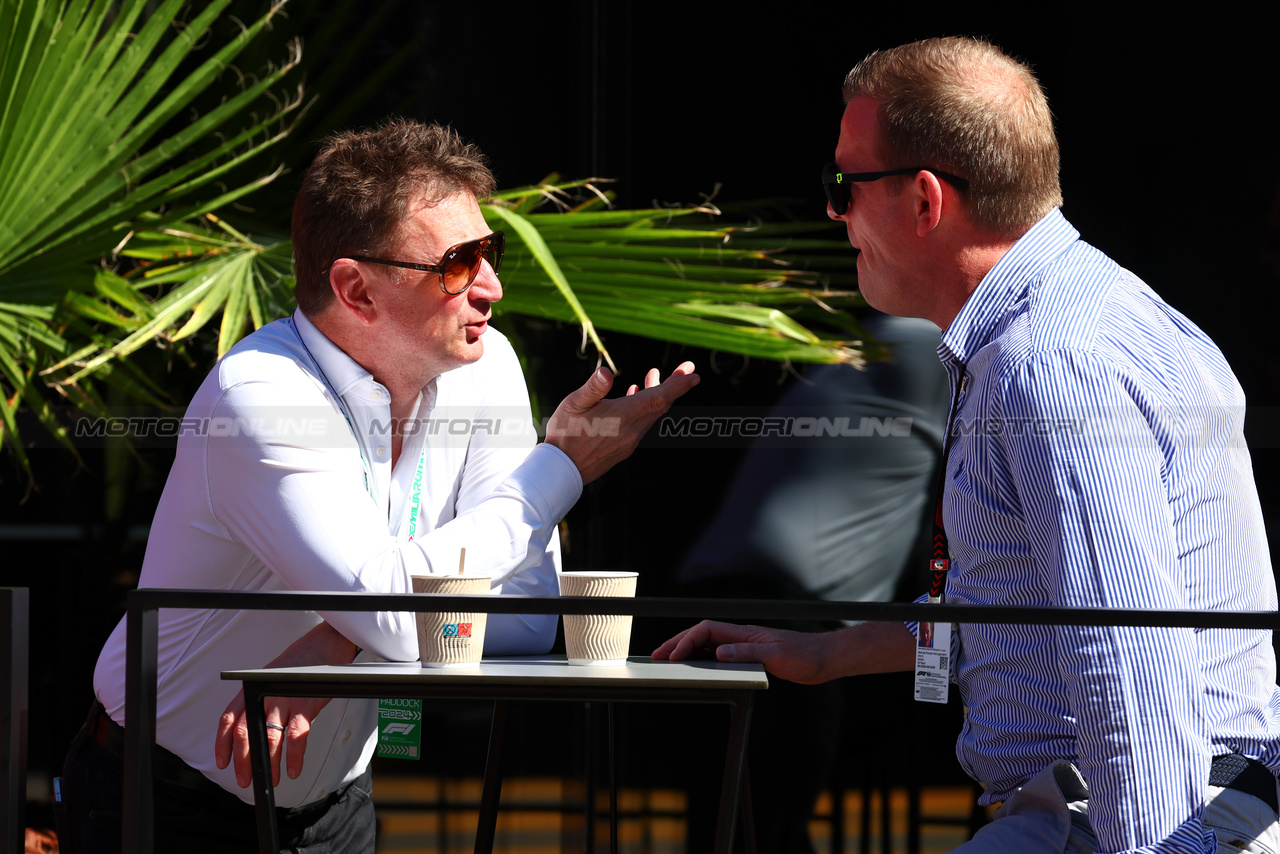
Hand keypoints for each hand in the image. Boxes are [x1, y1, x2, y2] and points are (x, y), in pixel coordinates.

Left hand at [214, 621, 356, 787]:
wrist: (327, 644)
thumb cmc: (302, 663)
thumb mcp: (273, 678)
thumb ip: (262, 699)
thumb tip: (255, 729)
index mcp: (254, 688)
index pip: (230, 719)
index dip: (223, 743)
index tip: (223, 763)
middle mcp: (266, 694)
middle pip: (246, 733)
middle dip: (244, 762)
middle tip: (247, 780)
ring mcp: (285, 699)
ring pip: (270, 739)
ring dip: (270, 764)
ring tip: (273, 779)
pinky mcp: (306, 704)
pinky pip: (297, 736)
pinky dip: (295, 756)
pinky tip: (294, 769)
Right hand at [545, 362, 698, 483]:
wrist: (562, 471)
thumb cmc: (564, 435)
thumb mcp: (573, 405)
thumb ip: (593, 388)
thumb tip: (607, 372)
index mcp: (623, 416)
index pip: (658, 398)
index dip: (678, 385)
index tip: (694, 375)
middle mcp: (631, 430)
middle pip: (661, 405)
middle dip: (674, 386)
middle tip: (685, 369)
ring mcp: (629, 441)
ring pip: (652, 415)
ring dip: (657, 395)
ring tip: (653, 375)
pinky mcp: (624, 448)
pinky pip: (642, 424)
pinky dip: (645, 407)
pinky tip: (634, 395)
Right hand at [651, 620, 837, 684]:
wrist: (823, 659)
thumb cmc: (804, 655)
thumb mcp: (777, 656)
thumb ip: (747, 653)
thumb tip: (718, 653)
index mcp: (744, 633)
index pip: (706, 630)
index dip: (687, 640)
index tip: (674, 655)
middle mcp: (740, 637)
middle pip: (701, 635)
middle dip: (677, 643)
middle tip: (657, 656)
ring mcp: (743, 646)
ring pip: (707, 645)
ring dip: (687, 652)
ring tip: (668, 661)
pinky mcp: (749, 657)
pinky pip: (718, 656)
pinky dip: (702, 660)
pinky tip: (695, 669)